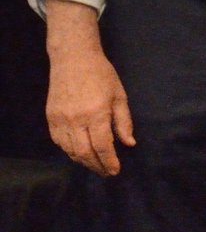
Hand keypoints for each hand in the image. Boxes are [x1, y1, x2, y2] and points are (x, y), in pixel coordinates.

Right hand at [47, 43, 133, 176]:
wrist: (73, 59)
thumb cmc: (101, 75)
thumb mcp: (119, 96)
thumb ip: (124, 122)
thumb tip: (129, 143)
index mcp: (96, 114)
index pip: (102, 147)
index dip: (109, 162)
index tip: (115, 171)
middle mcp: (76, 119)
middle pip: (85, 152)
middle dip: (97, 166)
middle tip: (106, 172)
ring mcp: (60, 119)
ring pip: (69, 150)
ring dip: (83, 161)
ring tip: (95, 164)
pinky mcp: (50, 117)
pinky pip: (58, 141)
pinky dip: (69, 150)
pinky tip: (79, 152)